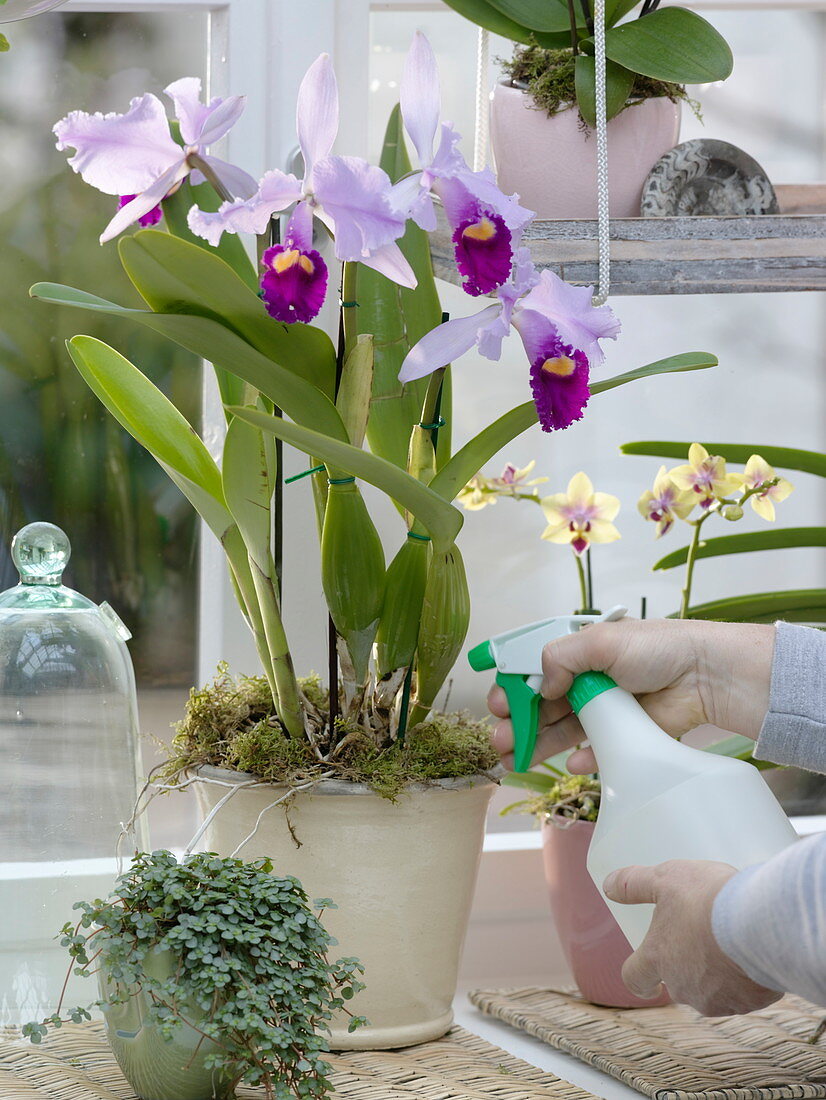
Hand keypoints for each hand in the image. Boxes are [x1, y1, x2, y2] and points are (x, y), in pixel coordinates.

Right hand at [488, 618, 774, 771]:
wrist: (705, 675)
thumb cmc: (656, 648)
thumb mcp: (600, 642)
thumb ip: (561, 659)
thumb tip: (541, 686)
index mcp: (579, 653)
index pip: (534, 671)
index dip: (513, 688)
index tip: (497, 705)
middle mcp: (587, 681)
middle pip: (542, 705)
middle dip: (517, 722)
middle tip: (498, 740)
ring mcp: (605, 710)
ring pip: (561, 731)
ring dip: (536, 744)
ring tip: (512, 760)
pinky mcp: (624, 735)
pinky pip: (595, 751)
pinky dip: (579, 759)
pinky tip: (569, 765)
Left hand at [603, 859, 781, 1015]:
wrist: (760, 923)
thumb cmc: (707, 898)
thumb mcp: (665, 878)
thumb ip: (634, 883)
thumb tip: (607, 886)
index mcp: (657, 958)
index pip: (634, 978)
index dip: (639, 977)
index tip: (646, 981)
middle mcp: (683, 986)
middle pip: (678, 984)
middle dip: (688, 966)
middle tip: (703, 937)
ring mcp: (719, 999)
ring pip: (714, 990)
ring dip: (719, 972)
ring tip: (732, 941)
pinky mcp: (751, 1002)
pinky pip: (747, 992)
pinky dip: (748, 977)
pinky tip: (756, 951)